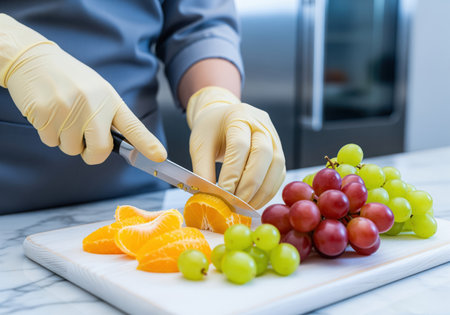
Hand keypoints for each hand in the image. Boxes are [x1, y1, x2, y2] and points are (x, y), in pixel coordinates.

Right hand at [1, 14, 165, 163]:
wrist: (32, 59)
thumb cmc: (69, 79)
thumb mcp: (96, 91)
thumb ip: (108, 117)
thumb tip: (119, 146)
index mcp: (109, 99)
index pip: (132, 126)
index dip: (147, 144)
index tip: (159, 157)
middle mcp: (92, 105)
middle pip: (100, 150)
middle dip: (92, 154)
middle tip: (85, 141)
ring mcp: (68, 110)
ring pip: (71, 149)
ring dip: (66, 140)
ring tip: (62, 115)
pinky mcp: (46, 114)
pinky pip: (51, 142)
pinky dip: (49, 134)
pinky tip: (49, 113)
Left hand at [187, 86, 285, 208]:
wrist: (224, 118)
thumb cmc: (211, 131)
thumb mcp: (199, 145)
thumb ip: (202, 169)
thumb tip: (210, 197)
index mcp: (238, 117)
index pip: (239, 145)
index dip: (232, 172)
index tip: (223, 193)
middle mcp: (261, 125)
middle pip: (263, 154)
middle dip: (249, 184)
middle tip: (235, 203)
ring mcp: (274, 138)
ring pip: (276, 166)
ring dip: (261, 191)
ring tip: (244, 207)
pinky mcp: (279, 152)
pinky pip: (279, 174)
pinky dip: (268, 191)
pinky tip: (253, 202)